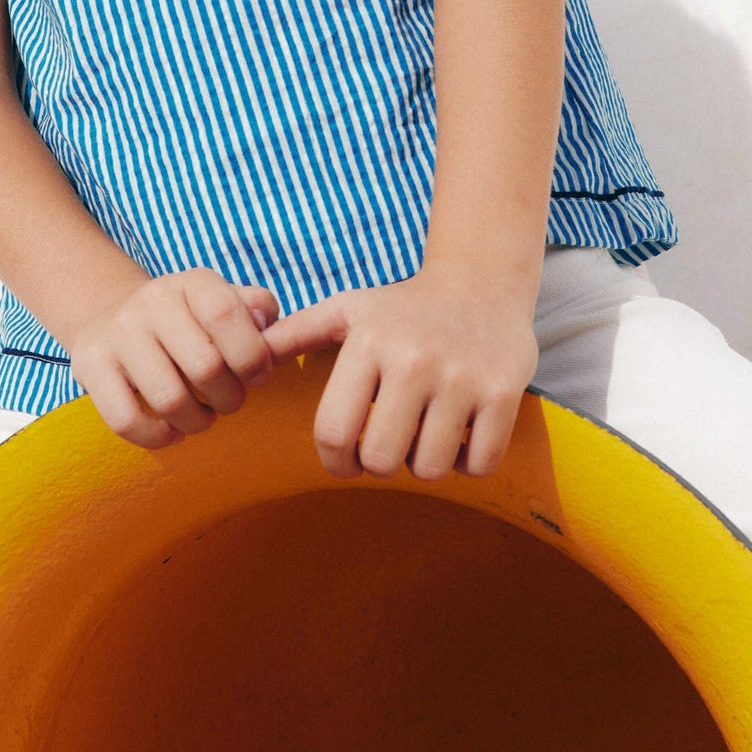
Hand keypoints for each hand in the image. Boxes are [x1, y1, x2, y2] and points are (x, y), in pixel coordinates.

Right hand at [66, 267, 279, 450]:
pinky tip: (171, 431)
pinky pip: (127, 421)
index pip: (226, 314)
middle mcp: (152, 301)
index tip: (257, 375)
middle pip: (205, 367)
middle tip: (228, 400)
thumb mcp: (223, 301)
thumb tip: (269, 330)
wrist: (112, 315)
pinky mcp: (91, 366)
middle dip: (230, 398)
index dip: (252, 356)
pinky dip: (158, 437)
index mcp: (192, 283)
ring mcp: (118, 333)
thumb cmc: (189, 320)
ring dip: (198, 422)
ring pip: (169, 400)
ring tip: (203, 417)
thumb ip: (257, 310)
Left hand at [259, 262, 540, 480]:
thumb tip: (247, 356)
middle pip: (382, 460)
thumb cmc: (403, 307)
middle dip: (382, 464)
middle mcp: (414, 358)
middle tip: (390, 443)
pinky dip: (468, 461)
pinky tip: (462, 432)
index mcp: (368, 342)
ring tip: (426, 432)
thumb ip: (295, 334)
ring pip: (431, 468)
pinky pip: (479, 464)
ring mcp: (462, 376)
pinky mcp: (504, 391)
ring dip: (426, 463)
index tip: (347, 459)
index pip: (334, 433)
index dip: (336, 462)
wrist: (482, 283)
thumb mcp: (348, 309)